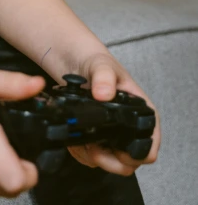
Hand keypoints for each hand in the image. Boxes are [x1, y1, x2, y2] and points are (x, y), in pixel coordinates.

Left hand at [66, 52, 160, 175]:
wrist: (75, 61)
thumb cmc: (95, 61)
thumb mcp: (101, 64)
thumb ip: (104, 76)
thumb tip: (103, 94)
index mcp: (141, 111)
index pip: (150, 146)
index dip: (136, 154)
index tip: (117, 150)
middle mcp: (130, 126)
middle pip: (129, 162)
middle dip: (110, 161)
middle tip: (93, 149)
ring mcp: (113, 133)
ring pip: (110, 162)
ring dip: (93, 157)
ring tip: (81, 141)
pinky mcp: (97, 136)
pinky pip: (93, 157)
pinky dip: (82, 154)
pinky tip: (75, 140)